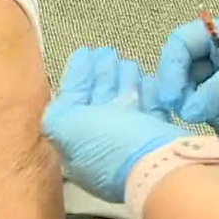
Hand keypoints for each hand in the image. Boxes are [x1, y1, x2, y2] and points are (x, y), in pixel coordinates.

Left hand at [42, 47, 187, 202]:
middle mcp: (102, 146)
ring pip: (124, 105)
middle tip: (107, 51)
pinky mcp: (158, 141)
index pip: (74, 103)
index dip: (77, 77)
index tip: (86, 52)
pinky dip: (147, 94)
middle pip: (99, 102)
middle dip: (101, 76)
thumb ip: (56, 115)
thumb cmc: (110, 143)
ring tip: (127, 61)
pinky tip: (147, 78)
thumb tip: (57, 107)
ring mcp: (131, 144)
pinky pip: (149, 113)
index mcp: (78, 144)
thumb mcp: (67, 127)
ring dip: (122, 81)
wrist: (162, 167)